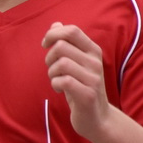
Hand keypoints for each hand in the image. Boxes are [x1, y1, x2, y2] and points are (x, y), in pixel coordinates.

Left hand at [43, 23, 112, 140]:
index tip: (45, 45)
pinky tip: (60, 89)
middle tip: (52, 70)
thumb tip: (55, 24)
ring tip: (57, 81)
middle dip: (49, 58)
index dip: (53, 34)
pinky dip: (56, 84)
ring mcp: (93, 78)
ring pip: (61, 63)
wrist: (98, 118)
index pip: (72, 30)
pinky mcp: (87, 94)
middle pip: (61, 46)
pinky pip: (64, 81)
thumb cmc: (82, 88)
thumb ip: (67, 44)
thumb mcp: (76, 63)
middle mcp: (95, 62)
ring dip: (52, 73)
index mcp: (93, 50)